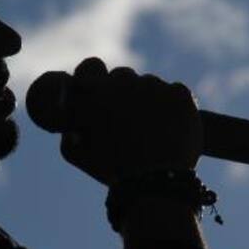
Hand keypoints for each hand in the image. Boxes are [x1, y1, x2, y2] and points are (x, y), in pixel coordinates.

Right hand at [59, 57, 202, 185]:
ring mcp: (156, 85)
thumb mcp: (77, 154)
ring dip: (150, 98)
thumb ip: (67, 132)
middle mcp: (126, 82)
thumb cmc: (112, 169)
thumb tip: (72, 125)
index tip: (101, 91)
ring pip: (151, 85)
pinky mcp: (181, 93)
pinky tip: (170, 125)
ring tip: (152, 128)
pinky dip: (173, 105)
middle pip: (124, 76)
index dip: (95, 78)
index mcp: (97, 91)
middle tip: (128, 117)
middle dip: (124, 92)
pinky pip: (175, 91)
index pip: (91, 66)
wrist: (155, 182)